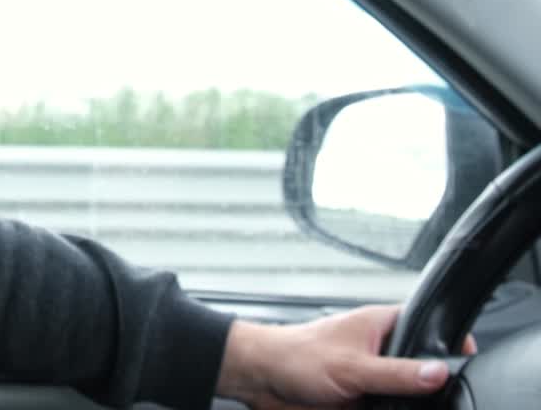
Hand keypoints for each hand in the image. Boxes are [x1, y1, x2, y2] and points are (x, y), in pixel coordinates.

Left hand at [216, 305, 476, 409]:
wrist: (259, 379)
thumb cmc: (294, 355)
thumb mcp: (352, 366)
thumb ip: (397, 373)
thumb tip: (438, 373)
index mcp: (380, 326)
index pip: (428, 326)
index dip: (450, 342)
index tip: (468, 361)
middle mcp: (379, 350)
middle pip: (421, 367)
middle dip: (430, 384)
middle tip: (437, 397)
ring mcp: (372, 377)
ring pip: (407, 394)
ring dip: (409, 403)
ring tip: (393, 404)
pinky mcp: (362, 401)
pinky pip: (389, 409)